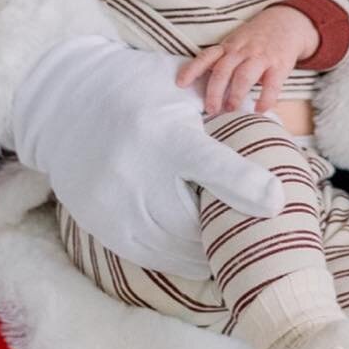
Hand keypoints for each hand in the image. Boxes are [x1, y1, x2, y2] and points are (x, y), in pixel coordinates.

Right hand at [10, 35, 282, 276]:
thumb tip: (279, 130)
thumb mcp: (184, 92)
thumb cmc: (143, 94)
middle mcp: (136, 171)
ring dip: (204, 248)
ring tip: (228, 244)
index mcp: (165, 135)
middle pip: (195, 219)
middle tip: (254, 232)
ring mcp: (114, 201)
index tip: (277, 202)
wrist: (69, 104)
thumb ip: (228, 114)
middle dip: (227, 228)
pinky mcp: (101, 221)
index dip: (245, 184)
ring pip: (173, 245)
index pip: (210, 163)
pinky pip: (148, 253)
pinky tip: (197, 252)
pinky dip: (177, 256)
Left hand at [176, 6, 319, 116]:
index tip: (181, 84)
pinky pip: (272, 85)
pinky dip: (265, 99)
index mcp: (229, 46)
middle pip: (223, 71)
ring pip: (243, 76)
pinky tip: (260, 109)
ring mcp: (261, 57)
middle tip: (211, 109)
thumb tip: (206, 86)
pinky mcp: (280, 65)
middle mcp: (243, 50)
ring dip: (235, 95)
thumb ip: (224, 60)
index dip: (193, 69)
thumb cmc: (257, 39)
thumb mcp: (237, 42)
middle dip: (214, 92)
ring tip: (231, 109)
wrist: (288, 23)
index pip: (207, 56)